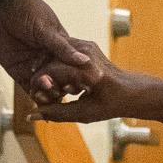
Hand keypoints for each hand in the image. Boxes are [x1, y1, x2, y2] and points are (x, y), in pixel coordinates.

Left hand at [0, 0, 92, 100]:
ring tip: (46, 93)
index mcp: (61, 47)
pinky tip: (37, 98)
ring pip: (47, 88)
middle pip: (62, 81)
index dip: (77, 78)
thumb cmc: (26, 10)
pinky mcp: (19, 72)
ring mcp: (35, 67)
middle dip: (62, 88)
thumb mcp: (46, 28)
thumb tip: (84, 61)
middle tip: (60, 91)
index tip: (79, 86)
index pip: (74, 67)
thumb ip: (62, 48)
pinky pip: (29, 88)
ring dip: (49, 94)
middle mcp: (50, 59)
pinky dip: (34, 96)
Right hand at [32, 41, 146, 123]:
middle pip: (50, 62)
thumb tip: (31, 115)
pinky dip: (58, 67)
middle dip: (42, 80)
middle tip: (40, 96)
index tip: (36, 100)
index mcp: (85, 70)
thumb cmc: (111, 105)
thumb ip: (55, 113)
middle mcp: (85, 54)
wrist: (131, 91)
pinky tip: (61, 83)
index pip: (48, 72)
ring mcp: (87, 46)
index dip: (38, 87)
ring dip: (49, 73)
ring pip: (55, 57)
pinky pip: (64, 55)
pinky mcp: (87, 46)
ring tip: (52, 91)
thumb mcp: (83, 113)